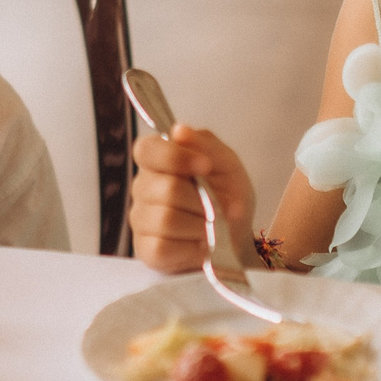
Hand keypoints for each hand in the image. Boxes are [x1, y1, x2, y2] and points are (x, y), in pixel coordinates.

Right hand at [128, 124, 255, 274]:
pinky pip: (163, 247)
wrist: (238, 239)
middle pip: (166, 189)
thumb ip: (206, 144)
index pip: (146, 150)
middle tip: (219, 207)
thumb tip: (179, 130)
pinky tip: (200, 244)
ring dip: (201, 225)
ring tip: (212, 228)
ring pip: (166, 219)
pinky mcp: (147, 250)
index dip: (175, 157)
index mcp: (158, 161)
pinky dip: (191, 247)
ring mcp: (141, 221)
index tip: (205, 166)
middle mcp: (143, 188)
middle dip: (203, 200)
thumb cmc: (228, 199)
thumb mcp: (227, 165)